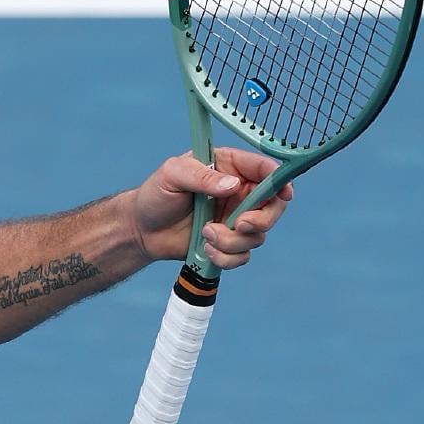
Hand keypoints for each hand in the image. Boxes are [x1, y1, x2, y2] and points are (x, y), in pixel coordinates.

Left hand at [130, 148, 293, 268]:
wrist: (141, 229)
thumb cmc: (155, 195)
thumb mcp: (172, 175)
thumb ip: (202, 177)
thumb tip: (232, 185)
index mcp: (229, 167)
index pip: (265, 169)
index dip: (280, 181)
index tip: (283, 194)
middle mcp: (239, 193)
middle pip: (274, 207)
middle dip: (261, 220)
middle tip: (238, 224)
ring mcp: (235, 219)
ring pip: (257, 235)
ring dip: (232, 241)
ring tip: (205, 234)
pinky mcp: (228, 242)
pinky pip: (243, 255)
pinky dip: (226, 256)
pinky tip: (205, 249)